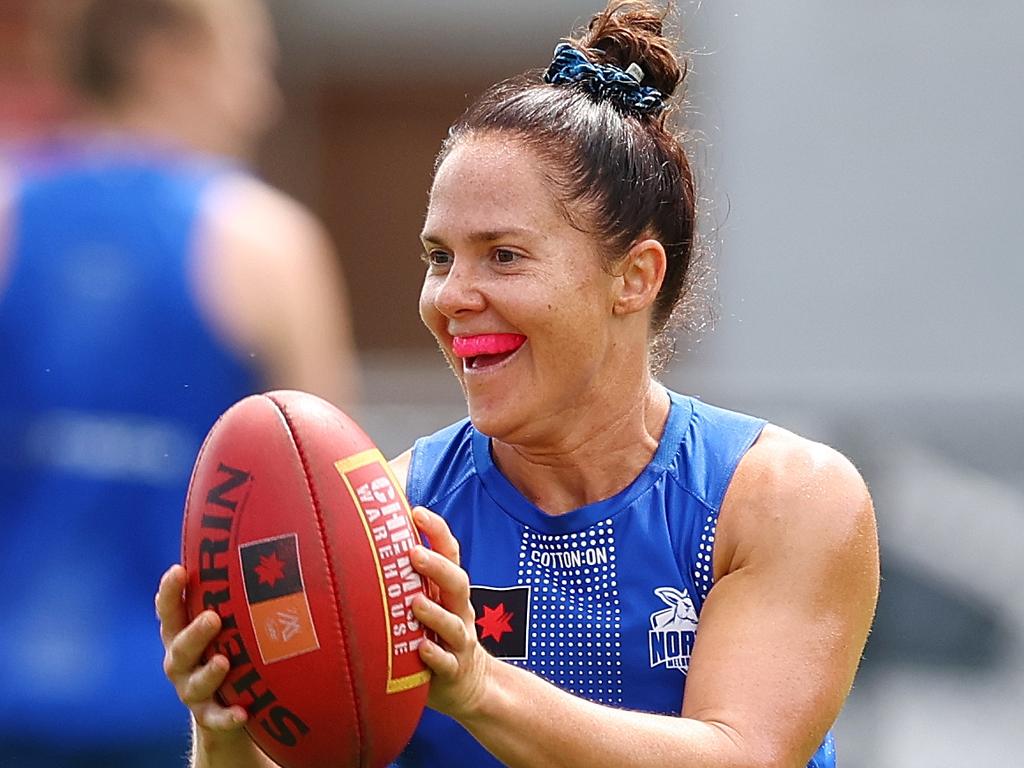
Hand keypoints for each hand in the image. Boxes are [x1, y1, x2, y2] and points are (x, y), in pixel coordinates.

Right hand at [155, 564, 248, 733]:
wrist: (227, 703)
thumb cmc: (231, 645)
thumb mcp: (228, 620)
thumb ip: (234, 592)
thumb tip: (272, 539)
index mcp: (181, 632)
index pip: (169, 610)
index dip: (169, 591)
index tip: (178, 569)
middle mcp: (181, 661)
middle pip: (178, 647)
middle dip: (194, 632)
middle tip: (212, 617)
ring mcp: (192, 690)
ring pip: (194, 683)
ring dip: (208, 673)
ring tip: (224, 661)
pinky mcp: (209, 715)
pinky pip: (215, 719)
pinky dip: (227, 716)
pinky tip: (243, 712)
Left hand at [410, 507, 492, 720]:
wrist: (468, 685)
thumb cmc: (436, 636)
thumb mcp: (429, 603)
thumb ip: (406, 580)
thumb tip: (361, 544)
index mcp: (449, 591)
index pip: (450, 553)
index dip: (437, 531)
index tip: (417, 511)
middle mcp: (458, 611)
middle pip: (456, 583)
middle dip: (437, 566)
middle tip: (413, 553)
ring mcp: (459, 641)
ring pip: (452, 624)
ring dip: (434, 613)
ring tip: (414, 602)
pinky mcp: (454, 670)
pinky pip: (447, 663)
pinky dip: (435, 655)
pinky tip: (422, 648)